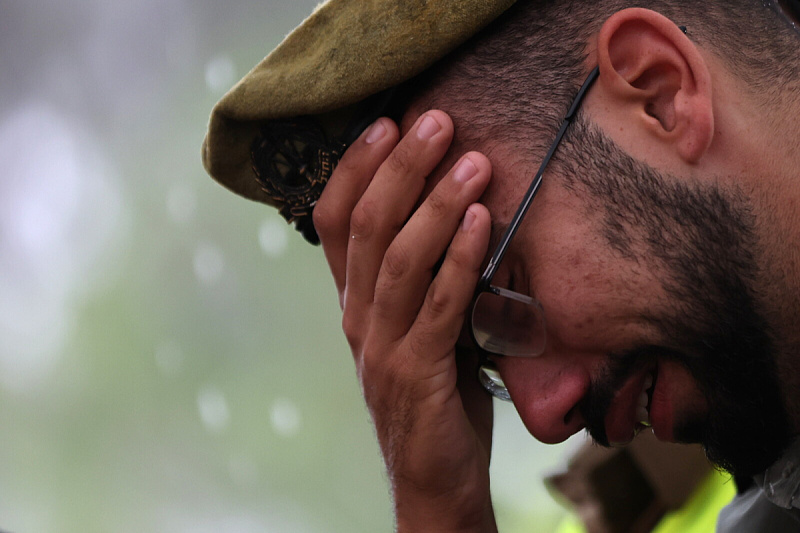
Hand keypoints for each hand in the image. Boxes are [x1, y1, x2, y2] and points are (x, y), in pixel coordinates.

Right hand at [313, 111, 496, 532]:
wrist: (434, 477)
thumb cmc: (434, 393)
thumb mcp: (419, 326)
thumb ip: (421, 280)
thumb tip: (453, 211)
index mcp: (353, 301)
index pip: (335, 221)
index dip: (355, 169)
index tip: (387, 123)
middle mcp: (356, 317)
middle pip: (365, 227)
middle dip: (400, 168)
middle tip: (437, 122)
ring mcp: (381, 346)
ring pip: (397, 260)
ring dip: (435, 204)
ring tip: (473, 162)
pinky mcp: (415, 372)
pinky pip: (438, 305)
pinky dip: (458, 258)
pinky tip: (480, 221)